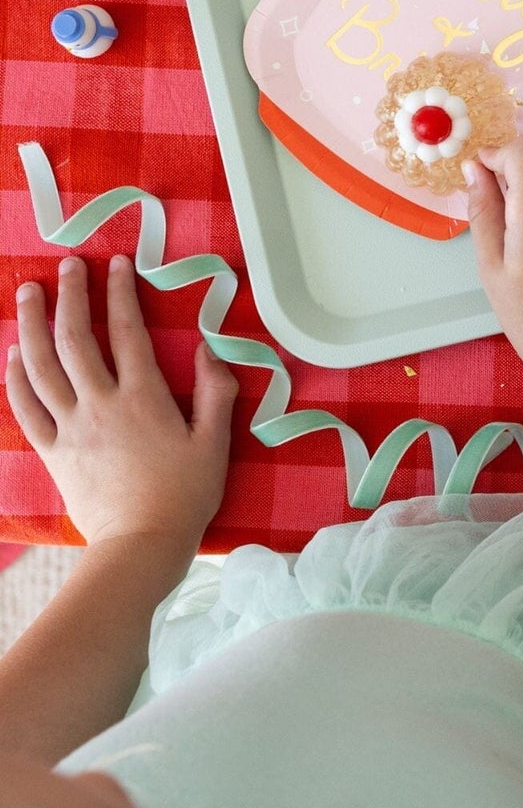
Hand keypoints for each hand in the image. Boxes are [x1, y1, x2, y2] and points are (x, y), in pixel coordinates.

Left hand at [7, 255, 236, 552]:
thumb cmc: (185, 494)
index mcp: (143, 398)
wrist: (140, 544)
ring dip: (32, 325)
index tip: (117, 263)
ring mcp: (70, 428)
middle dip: (69, 296)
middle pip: (75, 340)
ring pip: (41, 367)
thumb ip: (216, 391)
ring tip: (28, 293)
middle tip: (68, 266)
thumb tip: (209, 348)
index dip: (121, 292)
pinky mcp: (52, 451)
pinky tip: (14, 353)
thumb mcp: (215, 441)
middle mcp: (100, 405)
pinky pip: (25, 407)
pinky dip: (15, 376)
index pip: (127, 331)